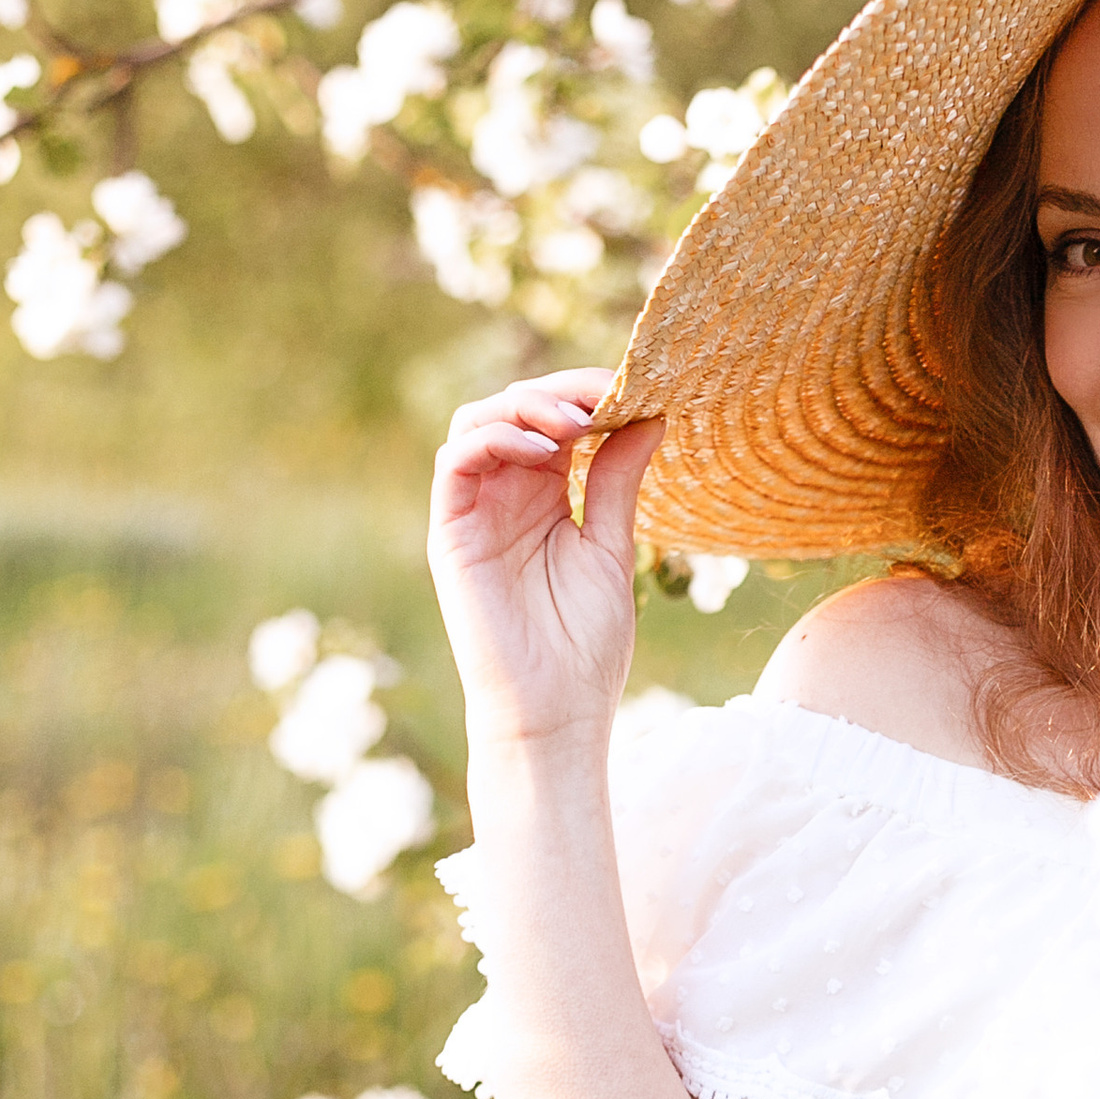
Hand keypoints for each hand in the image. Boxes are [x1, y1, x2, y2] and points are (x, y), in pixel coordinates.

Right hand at [427, 371, 662, 759]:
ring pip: (479, 422)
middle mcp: (505, 497)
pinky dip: (494, 439)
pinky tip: (542, 448)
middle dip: (561, 392)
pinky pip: (455, 463)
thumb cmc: (585, 645)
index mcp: (545, 498)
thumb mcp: (612, 548)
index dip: (587, 395)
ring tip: (575, 420)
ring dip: (525, 406)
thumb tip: (648, 416)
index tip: (634, 386)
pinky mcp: (450, 533)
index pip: (555, 422)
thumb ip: (617, 481)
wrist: (555, 711)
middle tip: (606, 394)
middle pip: (515, 410)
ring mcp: (474, 512)